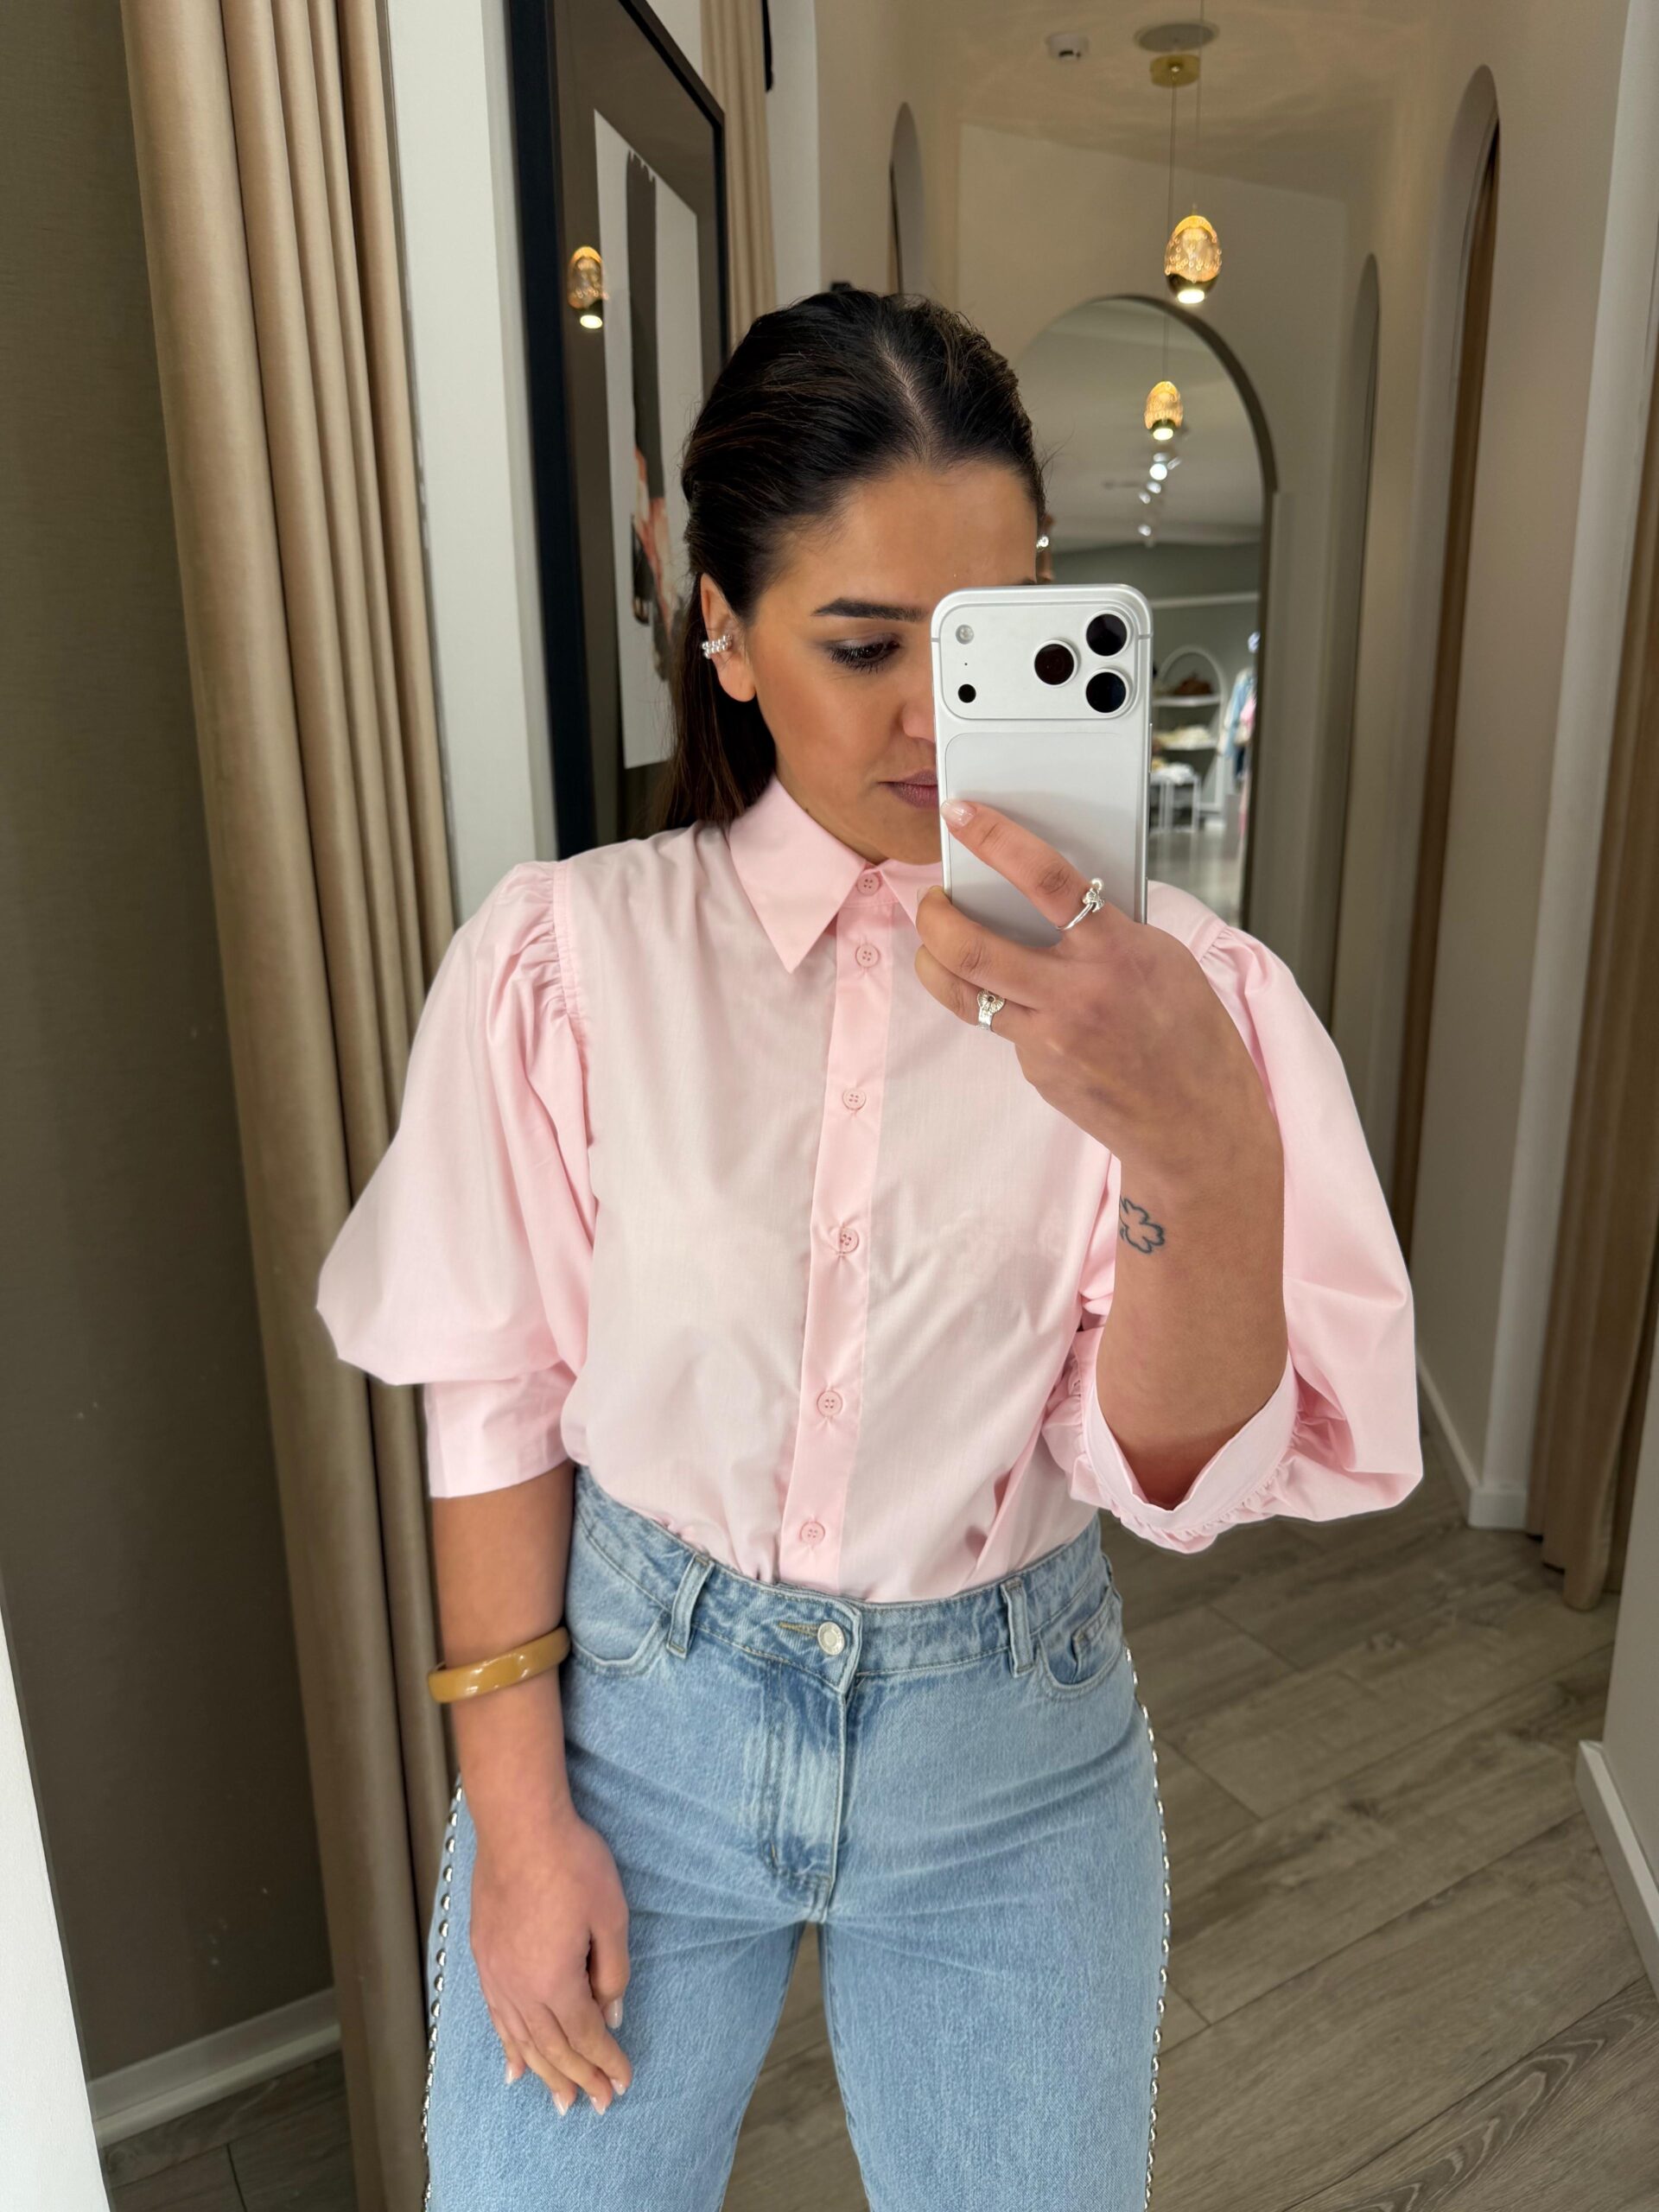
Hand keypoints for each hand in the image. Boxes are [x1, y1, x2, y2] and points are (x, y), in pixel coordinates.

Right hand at [470, 1800, 632, 2114]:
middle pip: (553, 2048)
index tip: (622, 2083)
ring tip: (561, 2101)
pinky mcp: (484, 1959)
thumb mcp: (611, 1914)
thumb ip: (612, 1970)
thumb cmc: (571, 1862)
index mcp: (555, 1980)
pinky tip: (515, 2068)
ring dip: (544, 2074)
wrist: (519, 1825)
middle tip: (598, 2104)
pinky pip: (497, 2019)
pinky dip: (508, 2048)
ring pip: (522, 2041)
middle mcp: (520, 1989)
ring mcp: (497, 1976)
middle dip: (579, 2078)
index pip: (586, 2035)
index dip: (606, 2062)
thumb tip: (612, 2013)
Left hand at [914, 799, 1272, 1177]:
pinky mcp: (1037, 1070)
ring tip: (935, 942)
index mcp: (1116, 951)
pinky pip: (1002, 1027)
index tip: (960, 813)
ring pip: (964, 993)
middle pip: (971, 946)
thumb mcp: (1162, 960)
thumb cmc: (1191, 1035)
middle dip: (933, 914)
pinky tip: (1023, 1005)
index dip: (995, 838)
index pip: (1045, 878)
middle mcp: (1075, 994)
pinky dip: (1003, 1006)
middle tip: (928, 899)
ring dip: (935, 961)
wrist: (1197, 1124)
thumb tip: (1051, 896)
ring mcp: (1050, 1039)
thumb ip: (1107, 927)